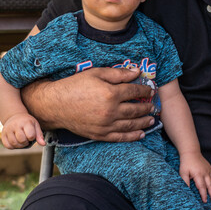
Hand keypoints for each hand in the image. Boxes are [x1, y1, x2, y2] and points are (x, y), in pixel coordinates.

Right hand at [1, 113, 44, 148]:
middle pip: (22, 140)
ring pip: (14, 143)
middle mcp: (15, 125)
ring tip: (22, 140)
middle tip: (26, 139)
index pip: (30, 135)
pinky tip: (16, 142)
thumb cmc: (27, 122)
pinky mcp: (3, 134)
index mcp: (26, 122)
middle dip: (26, 142)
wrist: (15, 116)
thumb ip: (39, 135)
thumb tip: (43, 144)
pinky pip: (8, 146)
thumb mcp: (35, 125)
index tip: (31, 135)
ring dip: (20, 145)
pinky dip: (13, 147)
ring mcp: (8, 130)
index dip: (32, 138)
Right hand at [21, 66, 155, 141]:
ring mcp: (105, 125)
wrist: (56, 104)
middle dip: (147, 107)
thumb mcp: (96, 73)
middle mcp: (110, 111)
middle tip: (154, 106)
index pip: (134, 91)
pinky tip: (141, 134)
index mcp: (111, 93)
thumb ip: (118, 74)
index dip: (145, 90)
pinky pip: (120, 137)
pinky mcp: (99, 135)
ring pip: (131, 125)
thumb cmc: (75, 85)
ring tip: (152, 119)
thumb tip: (137, 72)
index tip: (151, 89)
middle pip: (135, 109)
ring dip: (144, 122)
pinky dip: (132, 136)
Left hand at [179, 151, 210, 202]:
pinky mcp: (210, 168)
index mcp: (198, 174)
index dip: (204, 195)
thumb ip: (185, 182)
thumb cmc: (186, 163)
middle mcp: (205, 173)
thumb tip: (186, 191)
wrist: (191, 152)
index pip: (202, 187)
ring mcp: (209, 170)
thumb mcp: (183, 172)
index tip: (205, 201)